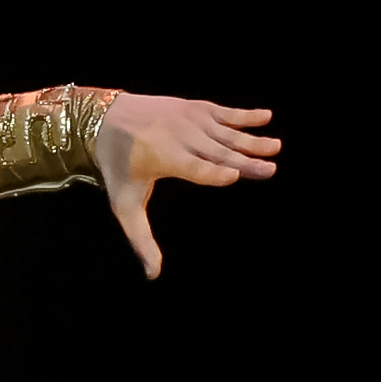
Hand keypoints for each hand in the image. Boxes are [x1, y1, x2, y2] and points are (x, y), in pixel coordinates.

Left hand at [91, 96, 278, 277]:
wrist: (105, 118)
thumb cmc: (117, 166)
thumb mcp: (124, 203)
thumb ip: (141, 237)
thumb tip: (152, 274)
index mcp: (165, 158)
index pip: (194, 168)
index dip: (213, 172)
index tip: (234, 175)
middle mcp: (180, 137)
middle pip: (218, 152)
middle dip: (245, 159)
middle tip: (271, 168)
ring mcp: (189, 120)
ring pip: (225, 133)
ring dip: (251, 140)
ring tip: (275, 147)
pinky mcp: (195, 107)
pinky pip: (224, 112)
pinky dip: (244, 115)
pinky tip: (267, 116)